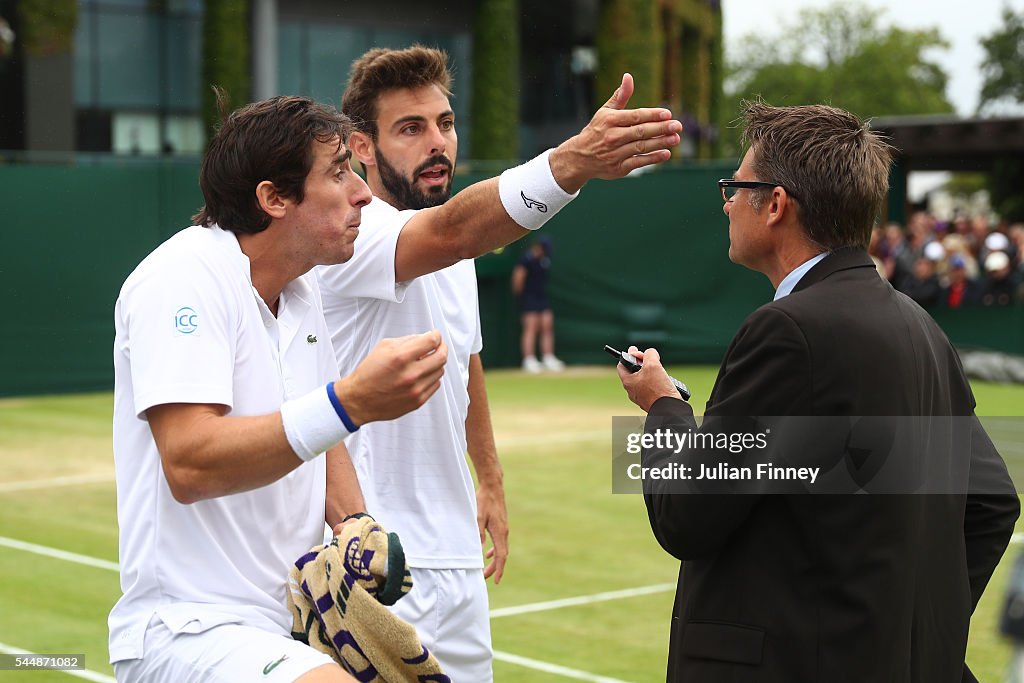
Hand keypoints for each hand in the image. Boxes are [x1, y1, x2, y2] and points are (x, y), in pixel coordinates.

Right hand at [334, 331, 447, 425]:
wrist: (359, 399)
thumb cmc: (369, 373)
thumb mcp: (383, 348)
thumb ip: (407, 340)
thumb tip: (425, 338)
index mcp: (400, 358)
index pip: (431, 341)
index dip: (436, 335)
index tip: (435, 335)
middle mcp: (410, 374)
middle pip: (441, 356)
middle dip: (442, 347)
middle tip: (438, 345)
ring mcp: (416, 389)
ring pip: (440, 371)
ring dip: (436, 363)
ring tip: (425, 361)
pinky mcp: (418, 401)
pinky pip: (435, 384)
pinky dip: (431, 377)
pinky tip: (421, 375)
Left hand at [477, 481, 508, 583]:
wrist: (493, 486)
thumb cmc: (484, 500)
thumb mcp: (478, 518)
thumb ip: (478, 535)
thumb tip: (478, 551)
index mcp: (500, 532)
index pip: (501, 556)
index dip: (499, 569)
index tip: (496, 581)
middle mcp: (504, 532)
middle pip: (502, 555)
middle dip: (495, 568)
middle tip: (484, 577)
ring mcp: (504, 528)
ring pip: (501, 549)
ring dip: (495, 560)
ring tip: (486, 569)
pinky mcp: (501, 524)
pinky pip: (500, 542)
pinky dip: (494, 551)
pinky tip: (487, 553)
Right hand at [549, 73, 681, 192]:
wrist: (579, 158)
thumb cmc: (597, 131)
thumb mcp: (605, 112)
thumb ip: (620, 96)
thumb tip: (629, 76)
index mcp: (609, 120)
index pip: (635, 116)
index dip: (653, 115)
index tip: (668, 114)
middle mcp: (612, 136)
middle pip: (641, 131)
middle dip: (661, 128)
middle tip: (678, 126)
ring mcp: (615, 153)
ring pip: (641, 147)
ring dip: (660, 143)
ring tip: (676, 139)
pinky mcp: (618, 168)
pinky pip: (638, 162)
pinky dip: (652, 158)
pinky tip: (666, 153)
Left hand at [617, 346, 680, 412]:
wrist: (670, 409)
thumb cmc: (658, 389)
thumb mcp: (653, 365)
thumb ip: (649, 354)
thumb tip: (650, 353)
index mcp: (628, 382)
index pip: (621, 365)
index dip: (629, 355)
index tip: (637, 351)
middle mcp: (633, 391)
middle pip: (633, 371)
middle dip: (641, 362)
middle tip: (649, 357)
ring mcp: (642, 397)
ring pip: (644, 379)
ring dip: (650, 371)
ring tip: (658, 368)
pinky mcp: (652, 400)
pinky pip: (652, 387)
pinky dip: (656, 380)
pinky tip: (664, 379)